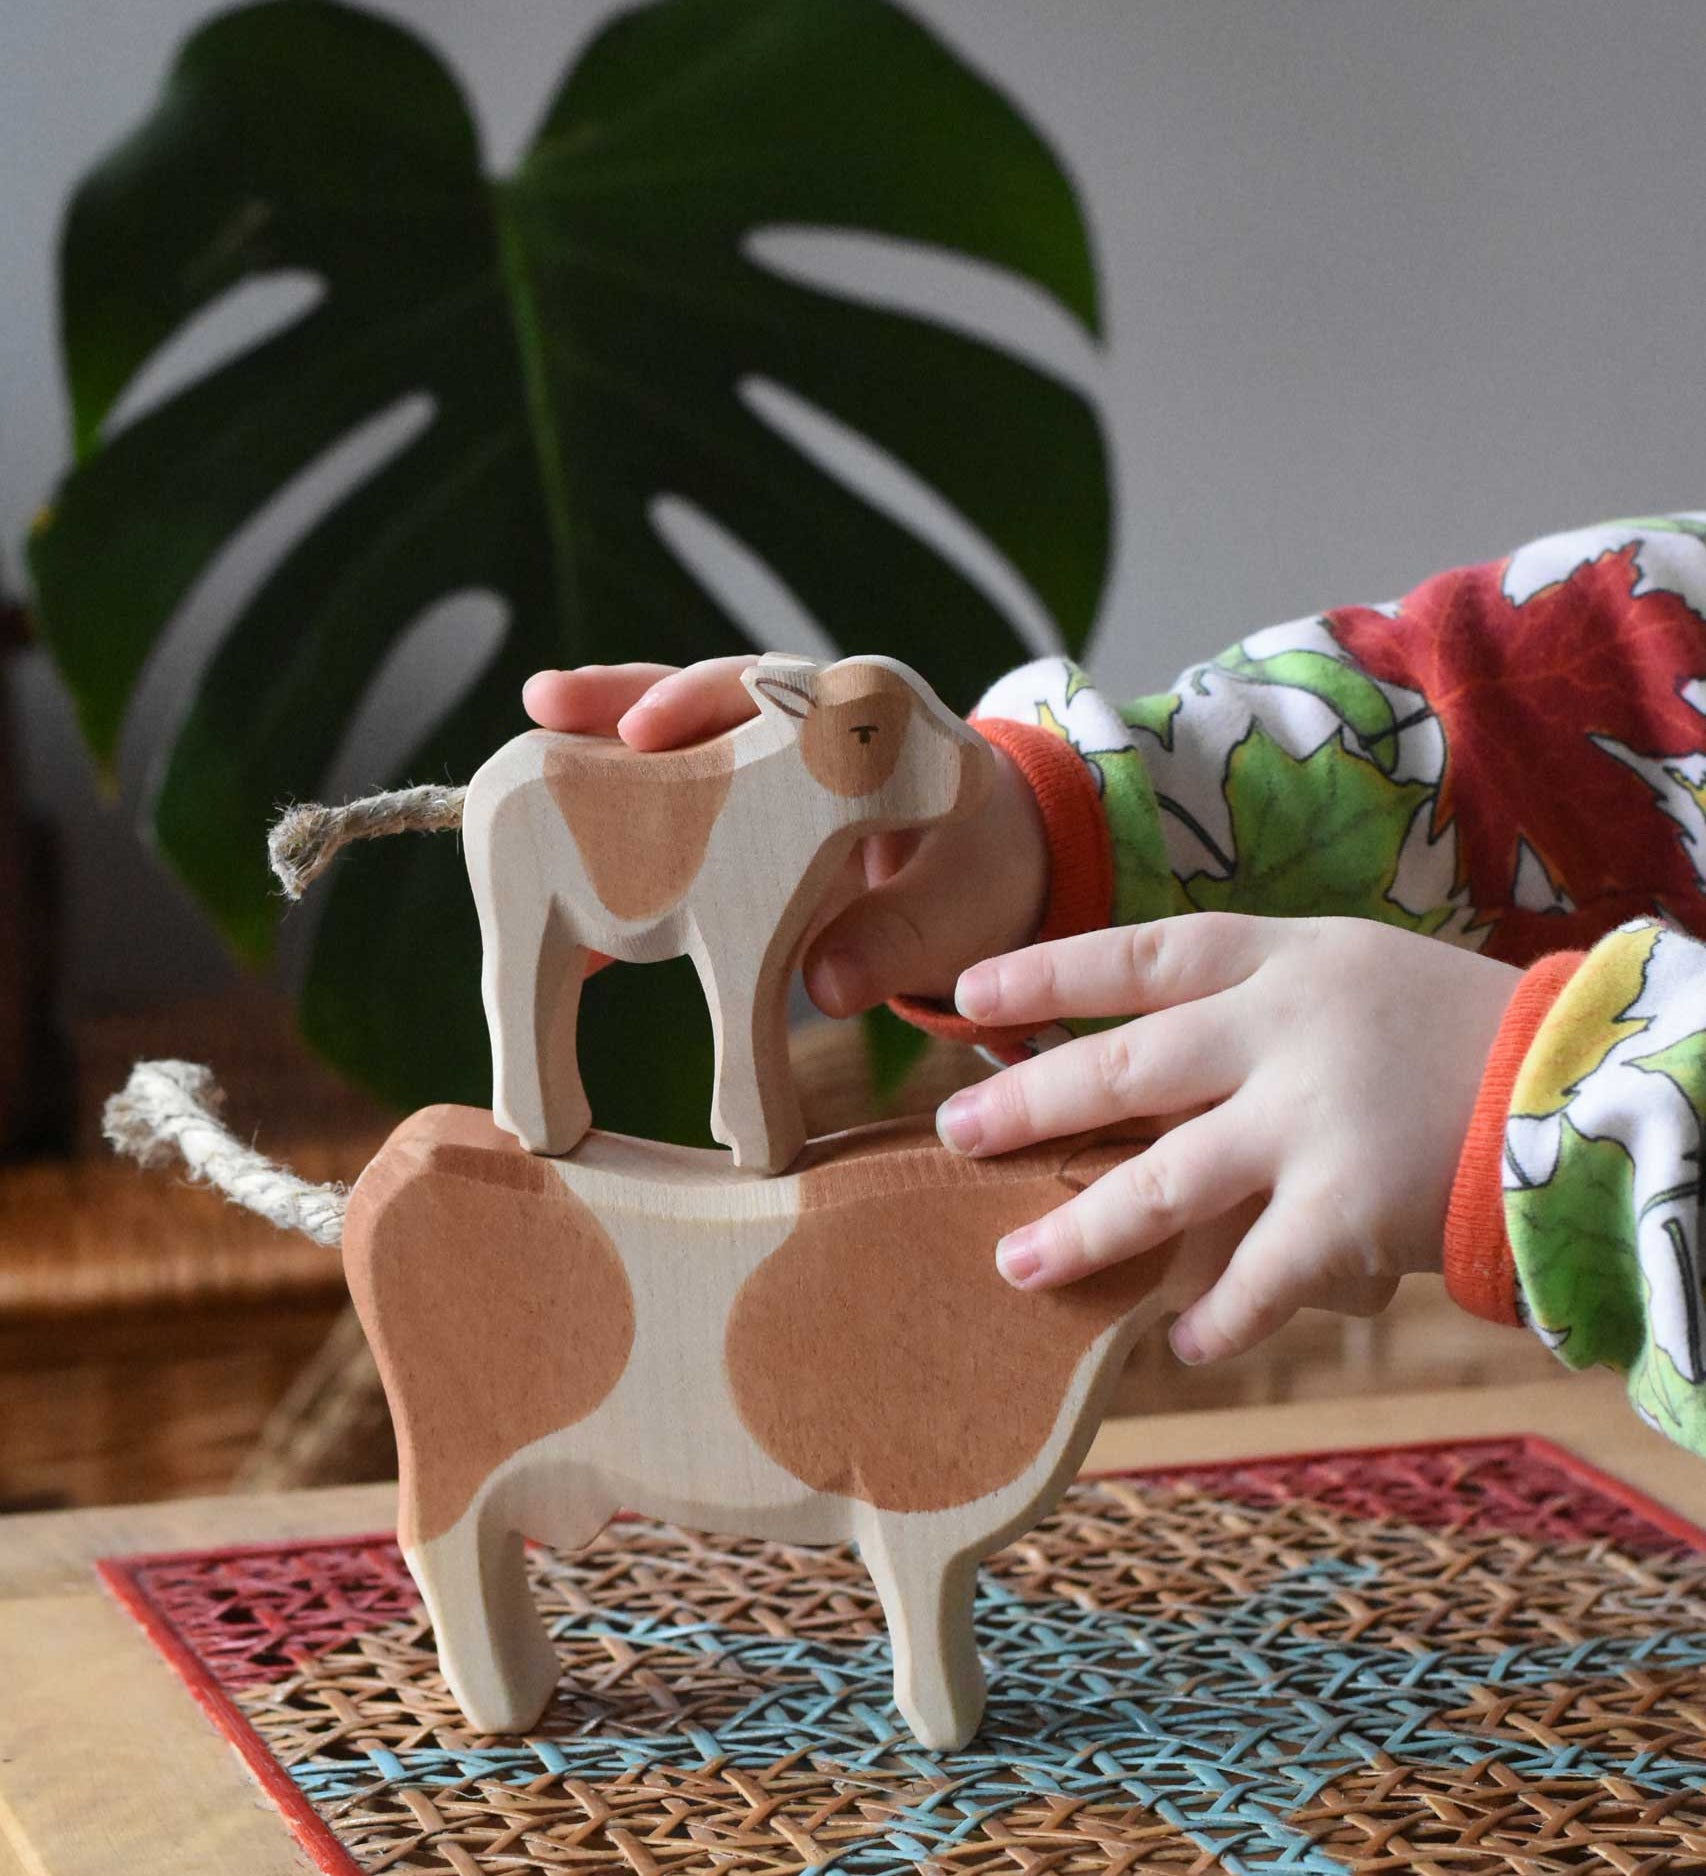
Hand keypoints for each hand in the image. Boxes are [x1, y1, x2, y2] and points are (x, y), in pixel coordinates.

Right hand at [521, 658, 1049, 1012]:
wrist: (984, 867)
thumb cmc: (981, 870)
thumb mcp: (963, 910)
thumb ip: (900, 940)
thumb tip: (822, 988)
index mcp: (878, 716)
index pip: (785, 687)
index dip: (712, 701)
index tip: (649, 731)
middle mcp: (807, 710)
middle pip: (705, 692)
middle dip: (624, 696)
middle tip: (549, 704)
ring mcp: (761, 748)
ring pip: (668, 738)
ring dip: (595, 746)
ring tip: (513, 770)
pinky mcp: (732, 793)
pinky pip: (662, 802)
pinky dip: (610, 835)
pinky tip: (552, 881)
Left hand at [934, 913, 1522, 1362]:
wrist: (1581, 1081)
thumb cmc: (1449, 1029)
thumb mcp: (1346, 975)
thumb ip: (1247, 1011)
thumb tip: (1128, 1074)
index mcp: (1280, 959)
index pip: (1139, 955)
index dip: (1047, 973)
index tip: (969, 996)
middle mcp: (1283, 1031)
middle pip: (1127, 1068)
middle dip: (1032, 1103)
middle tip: (956, 1133)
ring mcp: (1314, 1120)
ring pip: (1167, 1180)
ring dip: (1085, 1230)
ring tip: (1016, 1265)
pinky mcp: (1352, 1209)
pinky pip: (1259, 1277)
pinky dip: (1215, 1319)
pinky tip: (1177, 1347)